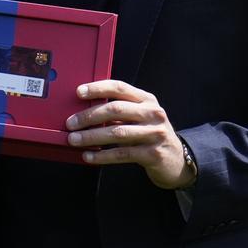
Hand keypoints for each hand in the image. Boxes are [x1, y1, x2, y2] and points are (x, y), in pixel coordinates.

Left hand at [66, 80, 194, 188]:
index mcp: (147, 99)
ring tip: (74, 140)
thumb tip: (84, 111)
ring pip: (117, 133)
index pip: (120, 87)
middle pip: (116, 109)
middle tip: (70, 123)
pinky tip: (88, 157)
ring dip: (91, 137)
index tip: (79, 92)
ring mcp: (155, 134)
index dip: (98, 88)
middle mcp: (152, 113)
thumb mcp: (140, 117)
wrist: (176, 160)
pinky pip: (122, 154)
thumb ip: (120, 111)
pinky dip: (102, 156)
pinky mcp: (153, 154)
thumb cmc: (150, 134)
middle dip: (89, 116)